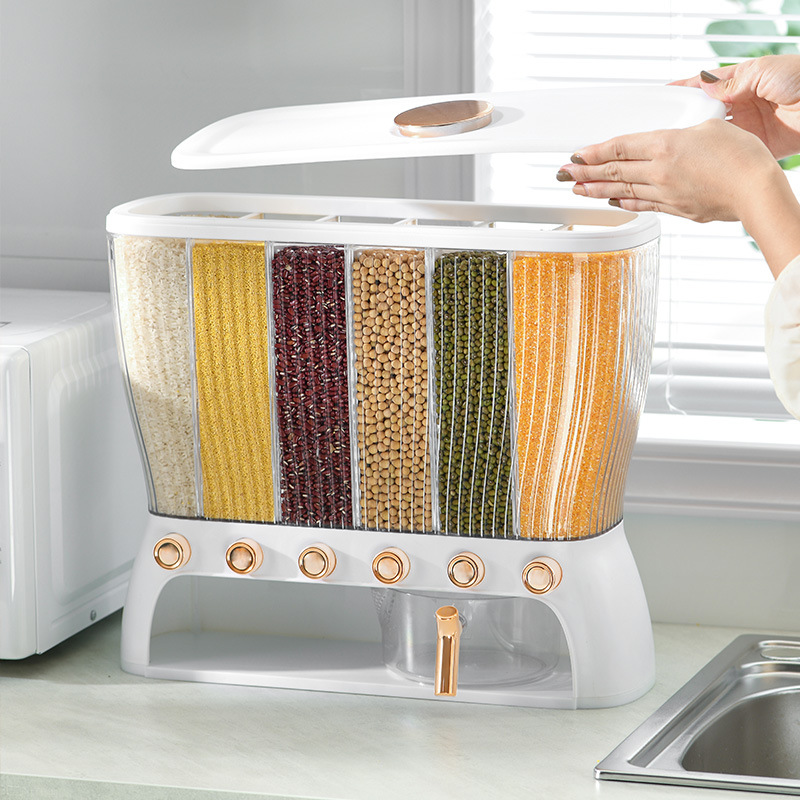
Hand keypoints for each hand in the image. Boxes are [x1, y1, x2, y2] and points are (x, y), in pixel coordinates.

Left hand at [557, 118, 799, 276]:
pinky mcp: (675, 209)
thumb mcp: (709, 128)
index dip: (593, 151)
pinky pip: (642, 204)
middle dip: (585, 172)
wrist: (755, 191)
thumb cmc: (740, 157)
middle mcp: (659, 171)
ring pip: (622, 190)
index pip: (619, 147)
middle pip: (614, 170)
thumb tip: (668, 141)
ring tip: (578, 190)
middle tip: (563, 174)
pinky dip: (623, 202)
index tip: (575, 154)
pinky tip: (611, 201)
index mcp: (665, 145)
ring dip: (597, 190)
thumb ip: (681, 134)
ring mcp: (665, 193)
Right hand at [673, 55, 799, 159]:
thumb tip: (703, 88)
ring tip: (674, 145)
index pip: (705, 85)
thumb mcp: (764, 71)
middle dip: (684, 119)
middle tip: (662, 127)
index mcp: (743, 82)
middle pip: (704, 113)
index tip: (662, 96)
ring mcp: (747, 127)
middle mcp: (742, 105)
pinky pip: (729, 153)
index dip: (684, 90)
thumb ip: (732, 83)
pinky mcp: (755, 147)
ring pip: (712, 135)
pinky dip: (714, 157)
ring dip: (695, 140)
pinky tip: (697, 160)